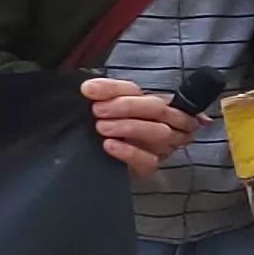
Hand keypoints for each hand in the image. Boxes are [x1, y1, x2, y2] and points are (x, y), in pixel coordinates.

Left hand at [81, 76, 202, 175]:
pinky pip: (149, 159)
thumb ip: (102, 98)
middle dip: (126, 106)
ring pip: (159, 132)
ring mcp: (161, 145)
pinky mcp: (151, 166)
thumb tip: (89, 88)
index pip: (136, 90)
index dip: (113, 88)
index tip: (89, 90)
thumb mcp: (105, 112)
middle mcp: (164, 122)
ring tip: (102, 127)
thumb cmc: (108, 134)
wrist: (102, 165)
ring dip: (129, 127)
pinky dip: (130, 152)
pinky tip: (110, 146)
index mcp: (151, 102)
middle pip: (156, 107)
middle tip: (98, 110)